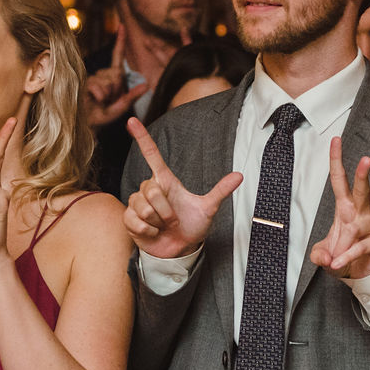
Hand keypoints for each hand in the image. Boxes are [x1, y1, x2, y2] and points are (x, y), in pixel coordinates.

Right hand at [82, 30, 148, 129]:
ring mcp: (92, 78)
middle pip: (115, 74)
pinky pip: (97, 85)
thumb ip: (132, 96)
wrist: (87, 125)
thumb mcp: (121, 107)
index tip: (122, 25)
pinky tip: (94, 100)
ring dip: (107, 94)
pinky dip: (99, 95)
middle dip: (116, 89)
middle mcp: (102, 74)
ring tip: (100, 102)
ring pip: (107, 80)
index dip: (120, 41)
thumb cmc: (103, 116)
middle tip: (108, 100)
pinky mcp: (84, 82)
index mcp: (113, 77)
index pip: (117, 56)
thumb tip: (147, 85)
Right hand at [122, 118, 242, 258]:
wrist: (179, 249)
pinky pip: (135, 220)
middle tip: (173, 220)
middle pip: (151, 189)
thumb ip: (221, 191)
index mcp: (166, 181)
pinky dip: (148, 231)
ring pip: (143, 206)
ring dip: (158, 222)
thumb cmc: (191, 226)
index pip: (151, 155)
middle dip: (166, 210)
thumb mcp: (208, 208)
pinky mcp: (129, 219)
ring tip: (163, 226)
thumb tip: (239, 175)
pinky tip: (153, 233)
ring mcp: (137, 203)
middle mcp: (150, 189)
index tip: (132, 120)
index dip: (142, 137)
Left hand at [308, 138, 369, 280]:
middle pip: (361, 189)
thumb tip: (324, 257)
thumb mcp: (323, 255)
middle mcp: (361, 211)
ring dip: (340, 247)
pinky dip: (347, 256)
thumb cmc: (341, 256)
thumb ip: (319, 255)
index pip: (339, 180)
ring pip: (353, 230)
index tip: (335, 140)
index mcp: (345, 207)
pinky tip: (339, 263)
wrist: (360, 274)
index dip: (336, 160)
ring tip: (334, 260)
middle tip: (366, 159)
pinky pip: (360, 246)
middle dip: (362, 174)